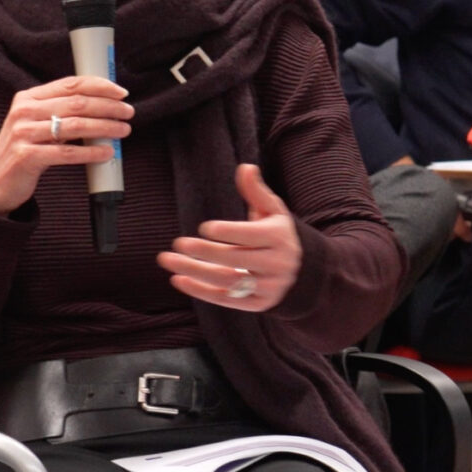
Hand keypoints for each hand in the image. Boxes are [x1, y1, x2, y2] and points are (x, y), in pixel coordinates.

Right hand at [0, 76, 132, 215]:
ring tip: (123, 131)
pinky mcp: (26, 156)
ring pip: (75, 126)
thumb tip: (102, 108)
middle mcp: (24, 111)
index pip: (70, 84)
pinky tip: (107, 153)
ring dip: (105, 127)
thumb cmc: (22, 153)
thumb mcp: (34, 125)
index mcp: (28, 98)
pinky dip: (91, 152)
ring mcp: (23, 133)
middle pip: (76, 103)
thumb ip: (59, 113)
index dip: (99, 86)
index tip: (121, 92)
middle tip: (128, 113)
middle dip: (108, 107)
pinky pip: (67, 152)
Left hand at [160, 164, 300, 312]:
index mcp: (278, 237)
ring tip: (168, 260)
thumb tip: (245, 167)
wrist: (303, 273)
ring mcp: (267, 287)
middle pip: (236, 259)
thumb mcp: (273, 212)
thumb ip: (256, 192)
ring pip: (227, 280)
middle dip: (205, 252)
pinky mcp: (258, 304)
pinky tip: (179, 280)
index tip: (204, 228)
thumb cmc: (278, 235)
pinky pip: (227, 300)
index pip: (251, 236)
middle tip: (178, 243)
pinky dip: (201, 292)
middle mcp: (276, 264)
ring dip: (195, 272)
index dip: (228, 232)